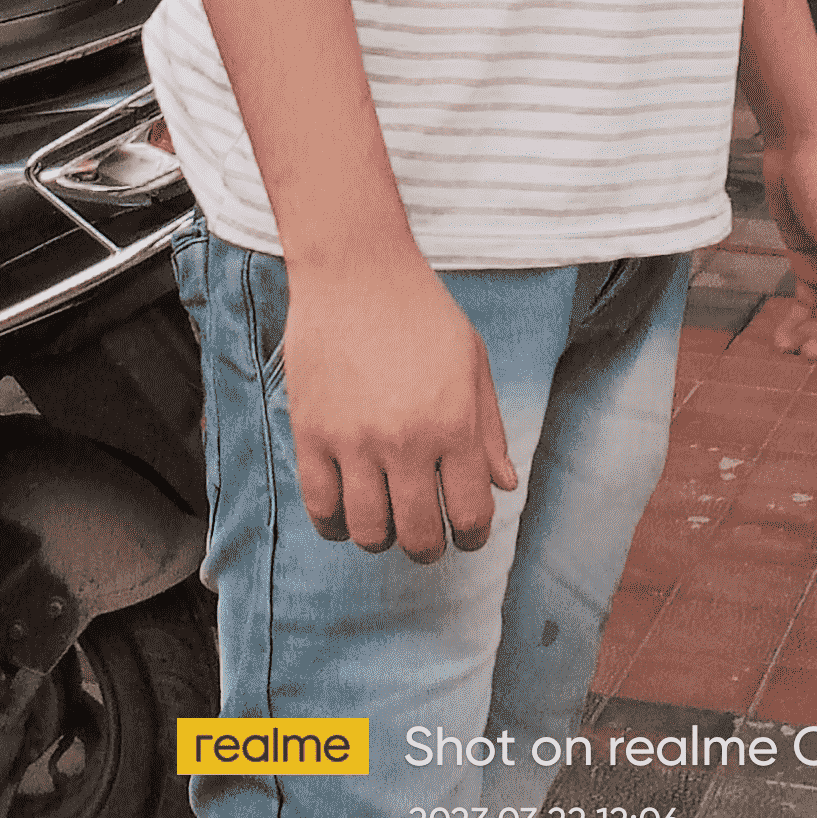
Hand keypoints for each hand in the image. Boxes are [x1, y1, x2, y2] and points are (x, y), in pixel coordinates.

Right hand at [281, 258, 519, 564]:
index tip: (466, 536)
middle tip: (426, 538)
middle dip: (428, 548)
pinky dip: (335, 525)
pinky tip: (346, 514)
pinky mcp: (312, 433)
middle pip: (419, 536)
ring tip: (386, 521)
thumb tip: (504, 486)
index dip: (473, 538)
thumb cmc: (422, 311)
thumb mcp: (473, 361)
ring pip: (368, 532)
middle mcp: (407, 439)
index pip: (470, 514)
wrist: (356, 269)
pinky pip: (321, 507)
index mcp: (455, 423)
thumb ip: (490, 428)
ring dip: (381, 538)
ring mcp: (355, 440)